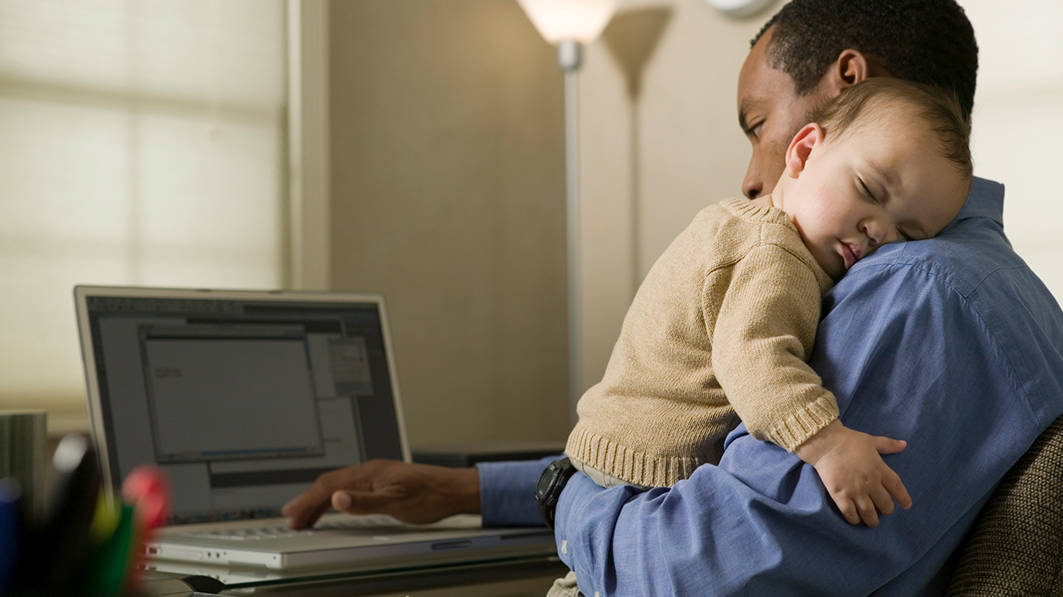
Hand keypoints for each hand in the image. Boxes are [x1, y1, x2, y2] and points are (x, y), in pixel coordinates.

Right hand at [281, 459, 480, 528]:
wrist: (452, 489)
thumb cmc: (430, 495)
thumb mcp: (396, 502)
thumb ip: (364, 502)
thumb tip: (336, 499)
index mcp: (368, 473)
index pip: (328, 485)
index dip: (307, 501)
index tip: (292, 515)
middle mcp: (370, 471)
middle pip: (330, 484)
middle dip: (308, 501)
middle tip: (292, 519)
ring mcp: (377, 476)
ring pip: (339, 486)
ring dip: (320, 501)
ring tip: (306, 517)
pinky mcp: (384, 483)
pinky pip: (351, 489)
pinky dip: (336, 500)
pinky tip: (336, 508)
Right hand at [794, 421, 912, 526]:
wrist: (825, 443)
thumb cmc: (848, 440)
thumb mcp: (871, 440)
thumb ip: (888, 444)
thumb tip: (904, 444)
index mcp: (879, 469)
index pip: (897, 488)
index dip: (903, 498)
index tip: (907, 505)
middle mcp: (870, 482)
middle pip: (885, 504)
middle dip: (887, 510)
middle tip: (884, 511)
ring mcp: (855, 490)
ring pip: (869, 513)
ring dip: (872, 520)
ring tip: (872, 521)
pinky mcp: (839, 495)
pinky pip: (850, 513)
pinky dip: (855, 519)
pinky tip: (856, 520)